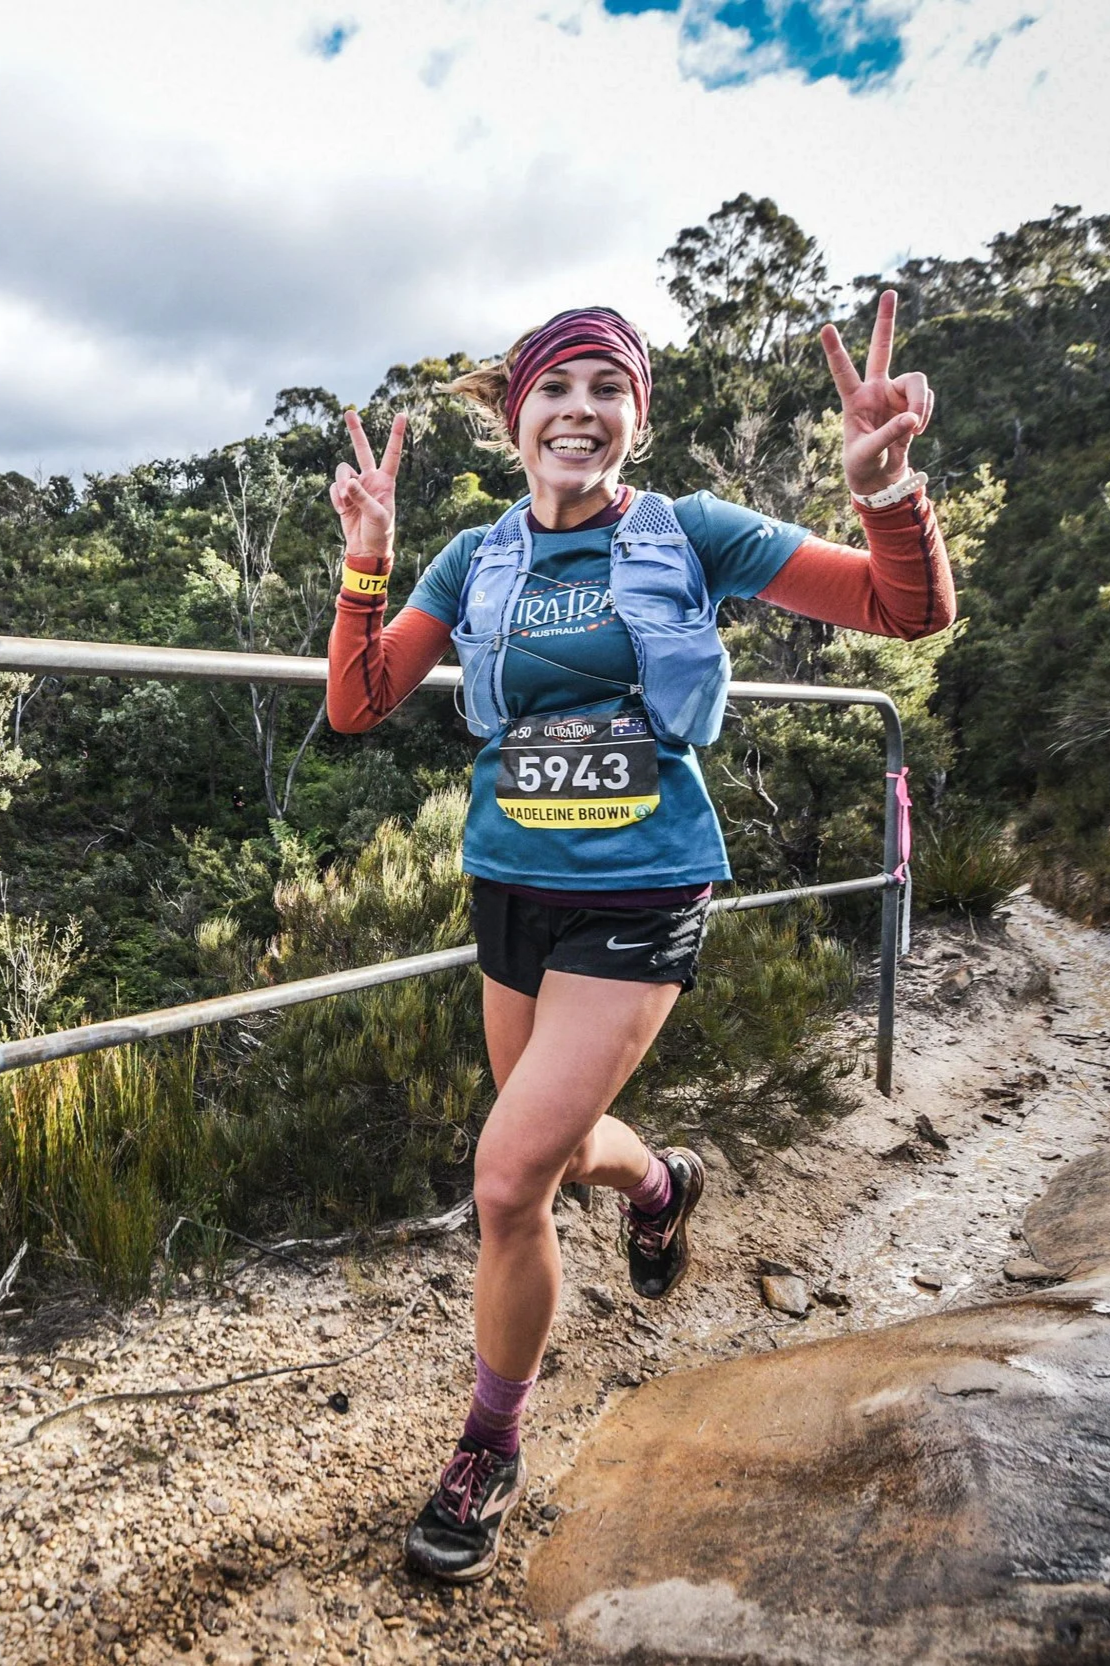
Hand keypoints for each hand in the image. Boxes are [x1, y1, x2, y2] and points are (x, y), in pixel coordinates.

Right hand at [330, 409, 406, 567]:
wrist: (366, 549)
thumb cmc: (379, 533)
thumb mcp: (376, 516)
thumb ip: (362, 497)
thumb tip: (347, 482)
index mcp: (386, 482)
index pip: (392, 454)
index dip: (396, 434)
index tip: (401, 414)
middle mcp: (371, 480)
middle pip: (362, 450)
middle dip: (355, 431)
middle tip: (349, 412)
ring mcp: (356, 486)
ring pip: (342, 472)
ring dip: (341, 487)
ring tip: (345, 504)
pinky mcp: (343, 495)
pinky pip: (334, 488)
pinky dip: (336, 498)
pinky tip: (341, 510)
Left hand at [820, 290, 933, 498]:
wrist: (880, 477)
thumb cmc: (863, 465)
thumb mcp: (869, 453)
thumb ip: (889, 434)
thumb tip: (912, 418)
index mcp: (854, 400)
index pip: (843, 371)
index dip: (835, 351)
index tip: (826, 327)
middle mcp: (875, 389)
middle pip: (881, 348)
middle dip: (885, 321)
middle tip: (889, 292)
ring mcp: (895, 394)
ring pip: (917, 381)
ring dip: (920, 403)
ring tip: (914, 429)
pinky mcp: (912, 403)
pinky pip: (926, 398)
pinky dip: (925, 413)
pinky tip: (916, 431)